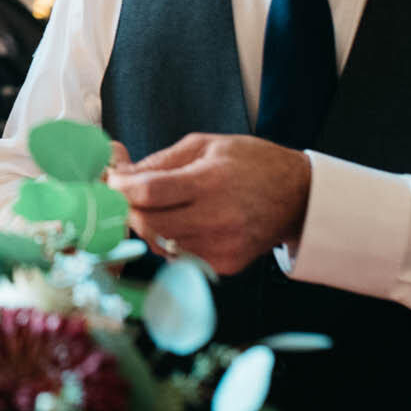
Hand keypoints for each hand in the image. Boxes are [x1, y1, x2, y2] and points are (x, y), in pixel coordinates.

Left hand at [106, 133, 310, 274]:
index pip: (149, 193)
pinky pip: (180, 258)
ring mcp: (221, 247)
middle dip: (129, 210)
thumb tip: (120, 173)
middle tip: (125, 197)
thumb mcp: (205, 145)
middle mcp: (216, 219)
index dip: (121, 189)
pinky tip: (182, 224)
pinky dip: (170, 242)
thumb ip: (160, 162)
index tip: (112, 181)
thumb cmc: (250, 162)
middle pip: (148, 224)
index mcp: (210, 182)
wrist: (298, 196)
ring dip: (148, 227)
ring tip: (158, 208)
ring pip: (160, 245)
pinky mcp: (225, 265)